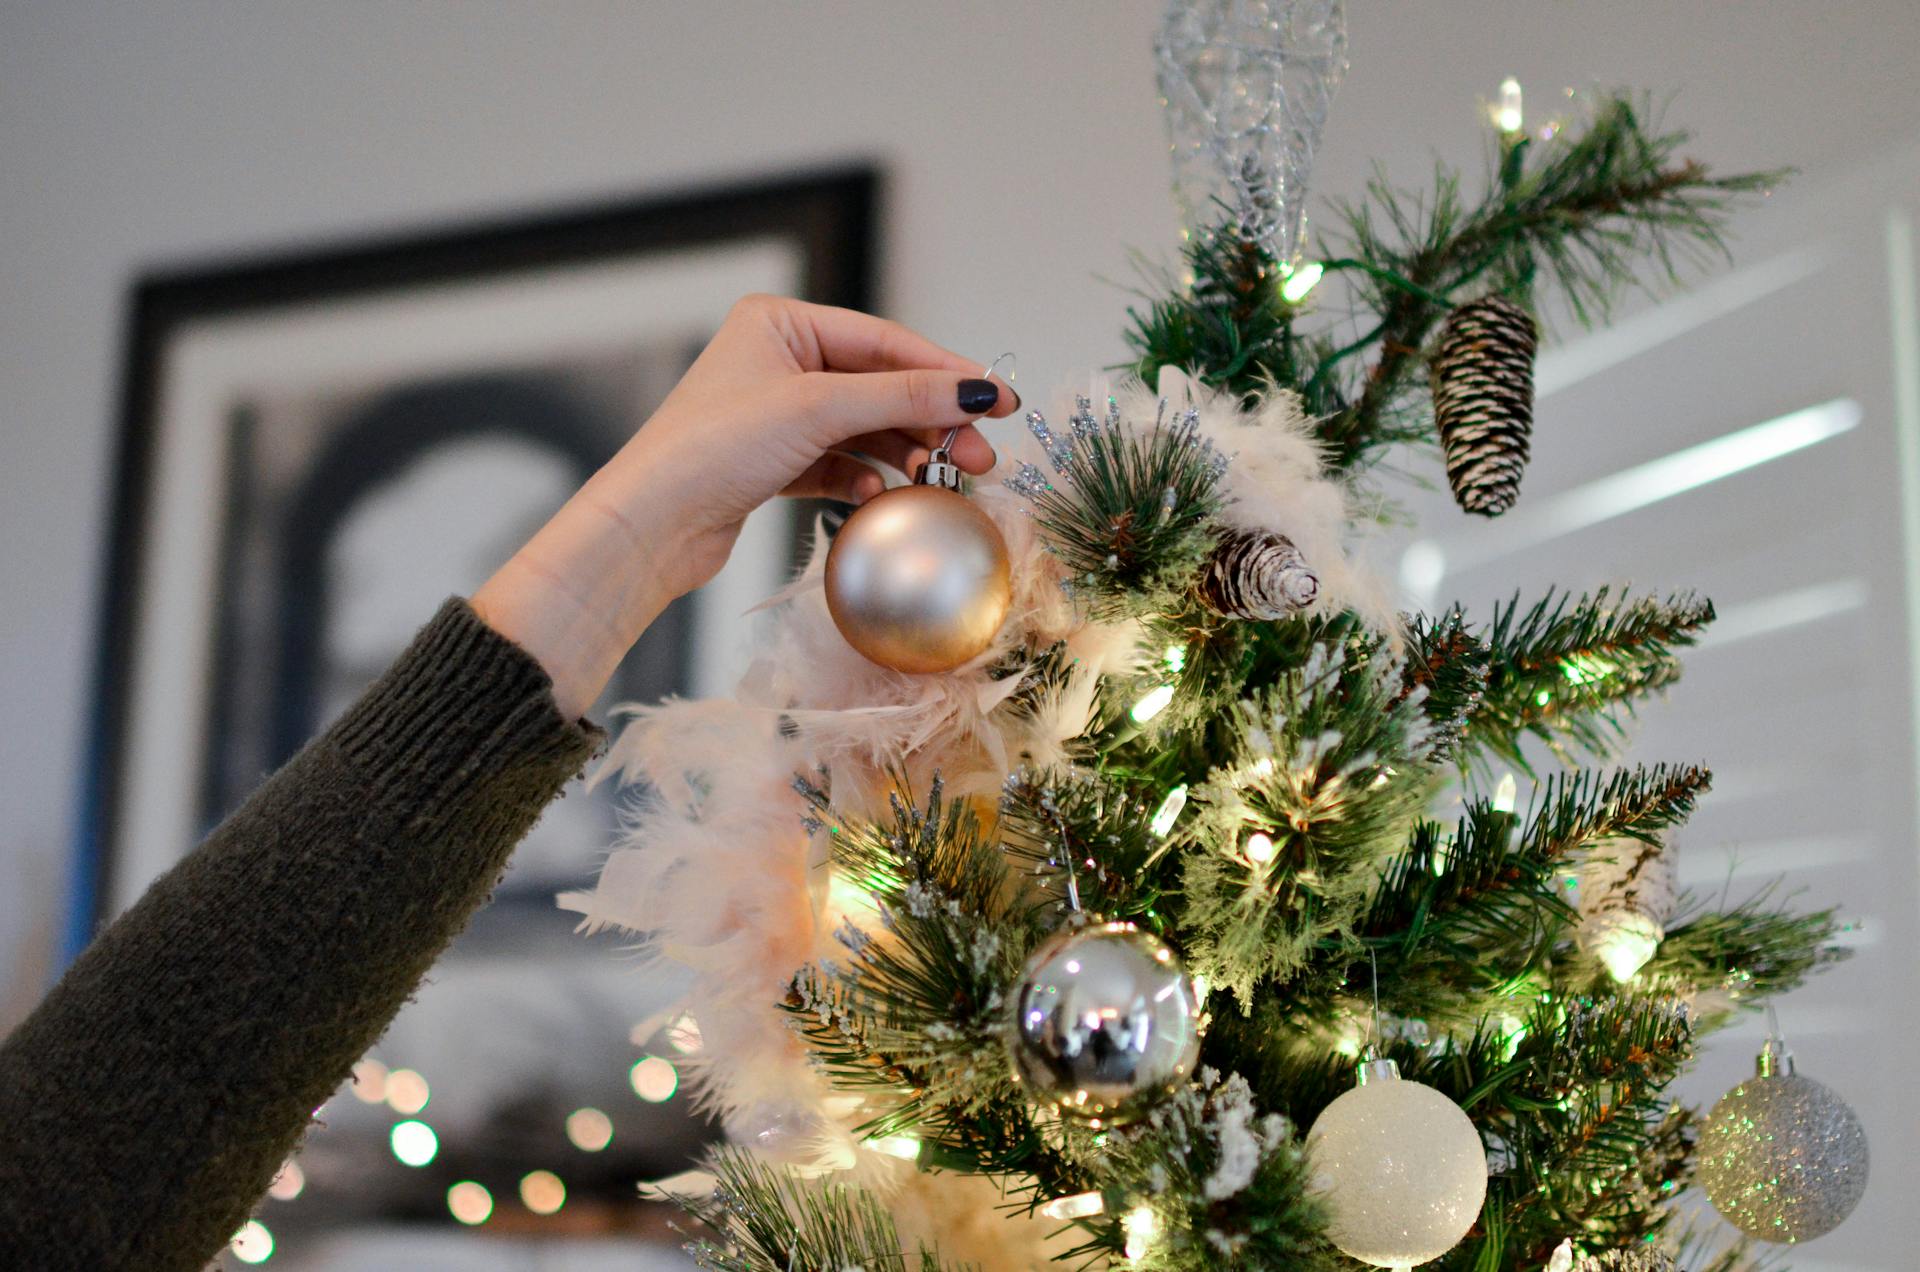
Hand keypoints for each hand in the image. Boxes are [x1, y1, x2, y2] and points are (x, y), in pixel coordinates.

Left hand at [471, 295, 1017, 716]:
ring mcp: (775, 414)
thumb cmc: (715, 448)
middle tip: (979, 456)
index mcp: (780, 322)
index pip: (885, 341)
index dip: (946, 371)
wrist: (651, 524)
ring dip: (904, 454)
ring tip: (944, 480)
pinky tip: (879, 496)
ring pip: (863, 429)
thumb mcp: (819, 409)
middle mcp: (777, 361)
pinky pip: (839, 464)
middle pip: (879, 386)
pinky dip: (864, 479)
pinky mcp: (772, 464)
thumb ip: (904, 397)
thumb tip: (978, 390)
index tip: (999, 400)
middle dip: (931, 420)